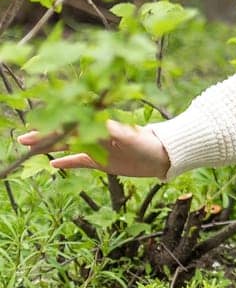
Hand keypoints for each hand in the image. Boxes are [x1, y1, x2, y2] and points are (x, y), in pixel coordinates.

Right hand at [16, 120, 170, 177]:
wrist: (161, 156)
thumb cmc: (146, 141)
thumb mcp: (127, 135)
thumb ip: (108, 130)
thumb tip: (91, 124)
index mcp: (99, 124)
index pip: (70, 124)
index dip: (52, 125)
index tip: (35, 127)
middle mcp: (95, 135)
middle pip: (65, 134)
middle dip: (44, 135)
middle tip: (22, 138)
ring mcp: (96, 148)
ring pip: (68, 147)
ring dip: (51, 147)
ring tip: (30, 147)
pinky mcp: (101, 161)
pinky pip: (79, 161)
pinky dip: (66, 162)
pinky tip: (51, 164)